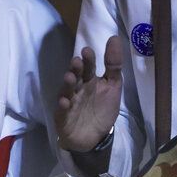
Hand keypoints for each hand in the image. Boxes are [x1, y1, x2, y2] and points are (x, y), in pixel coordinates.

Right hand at [55, 36, 123, 152]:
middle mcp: (77, 89)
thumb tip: (114, 38)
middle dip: (75, 69)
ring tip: (70, 77)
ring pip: (66, 91)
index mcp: (89, 81)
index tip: (87, 51)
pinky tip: (65, 102)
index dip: (88, 59)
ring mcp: (69, 103)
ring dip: (67, 84)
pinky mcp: (63, 118)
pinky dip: (63, 106)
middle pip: (75, 77)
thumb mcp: (113, 86)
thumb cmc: (102, 110)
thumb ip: (114, 64)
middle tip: (77, 61)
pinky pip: (62, 111)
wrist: (94, 138)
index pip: (88, 67)